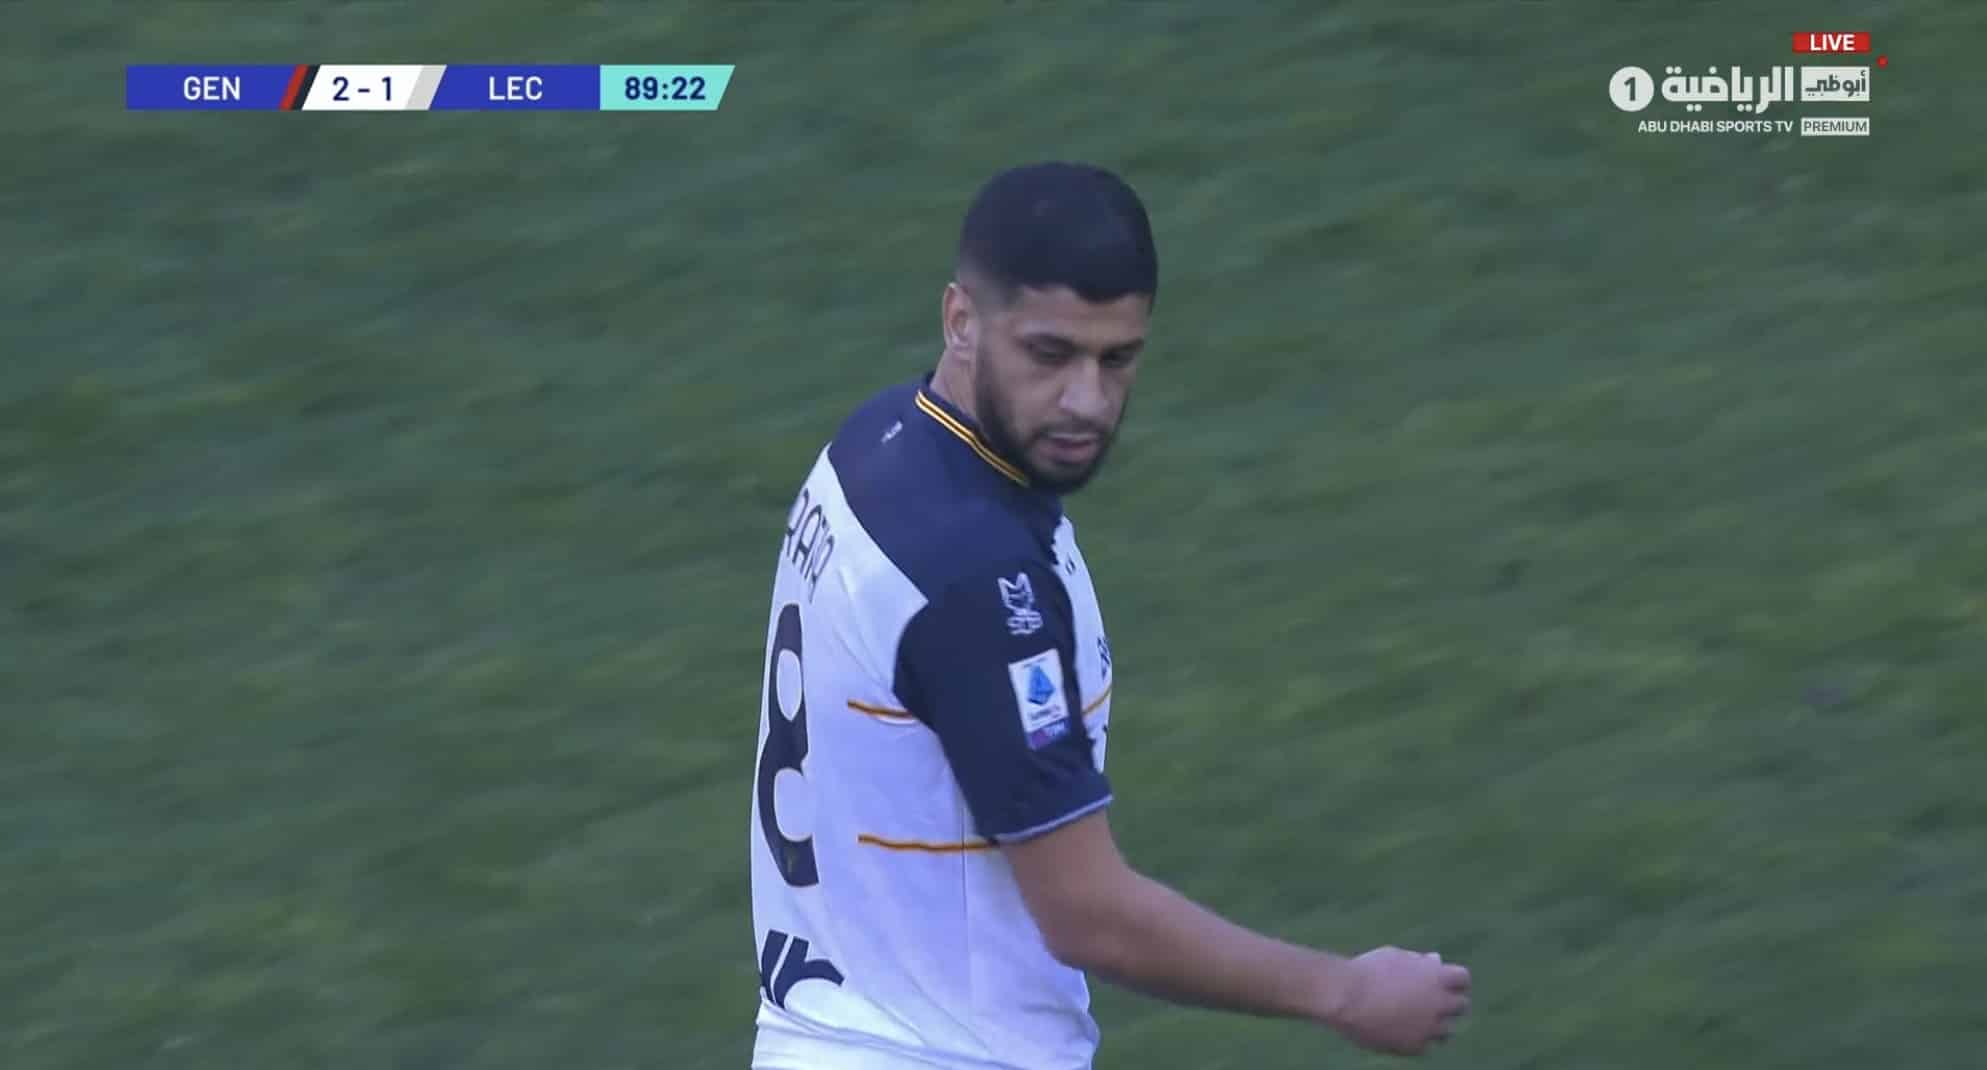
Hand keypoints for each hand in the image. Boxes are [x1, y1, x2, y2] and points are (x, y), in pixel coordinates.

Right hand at [1324, 946, 1471, 1054]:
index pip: (1463, 979)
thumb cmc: (1367, 970)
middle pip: (1461, 1006)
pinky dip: (1417, 1039)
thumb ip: (1419, 962)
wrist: (1344, 997)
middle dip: (1449, 1002)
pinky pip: (1425, 1046)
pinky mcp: (1414, 1047)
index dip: (1454, 980)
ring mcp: (1429, 1028)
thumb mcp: (1396, 956)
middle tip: (1432, 1002)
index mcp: (1437, 977)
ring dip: (1436, 1024)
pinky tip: (1400, 1031)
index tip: (1443, 982)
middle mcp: (1439, 1003)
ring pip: (1447, 1031)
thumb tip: (1435, 961)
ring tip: (1414, 1019)